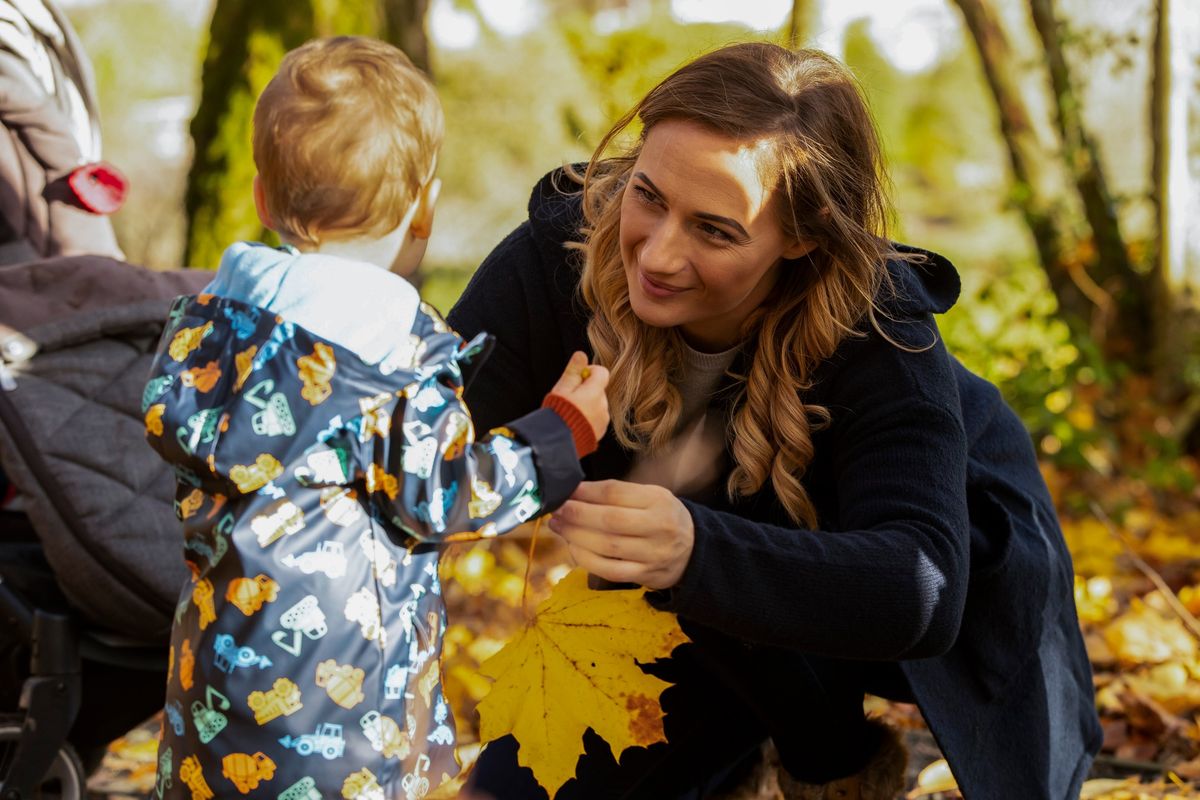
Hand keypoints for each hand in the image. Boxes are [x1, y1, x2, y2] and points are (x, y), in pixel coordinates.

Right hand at [548, 351, 609, 441]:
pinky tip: (574, 423)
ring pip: (598, 404)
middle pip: (599, 389)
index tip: (577, 378)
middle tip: (569, 398)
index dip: (589, 372)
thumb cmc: (557, 414)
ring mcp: (603, 420)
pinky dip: (588, 418)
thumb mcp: (562, 389)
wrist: (556, 443)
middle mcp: (603, 406)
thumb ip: (573, 371)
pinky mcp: (600, 432)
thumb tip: (581, 354)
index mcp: (595, 393)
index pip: (602, 372)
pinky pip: (596, 419)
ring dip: (587, 405)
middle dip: (586, 390)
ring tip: (570, 413)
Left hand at [548, 479, 693, 589]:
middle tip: (556, 509)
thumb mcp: (649, 496)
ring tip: (559, 526)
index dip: (585, 492)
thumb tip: (575, 491)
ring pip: (607, 547)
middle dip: (576, 514)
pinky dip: (586, 559)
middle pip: (609, 520)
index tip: (566, 491)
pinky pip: (609, 570)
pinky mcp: (646, 575)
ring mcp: (653, 554)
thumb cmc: (661, 517)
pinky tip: (574, 548)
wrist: (693, 550)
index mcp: (658, 500)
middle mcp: (659, 527)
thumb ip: (616, 493)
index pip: (616, 493)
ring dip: (576, 536)